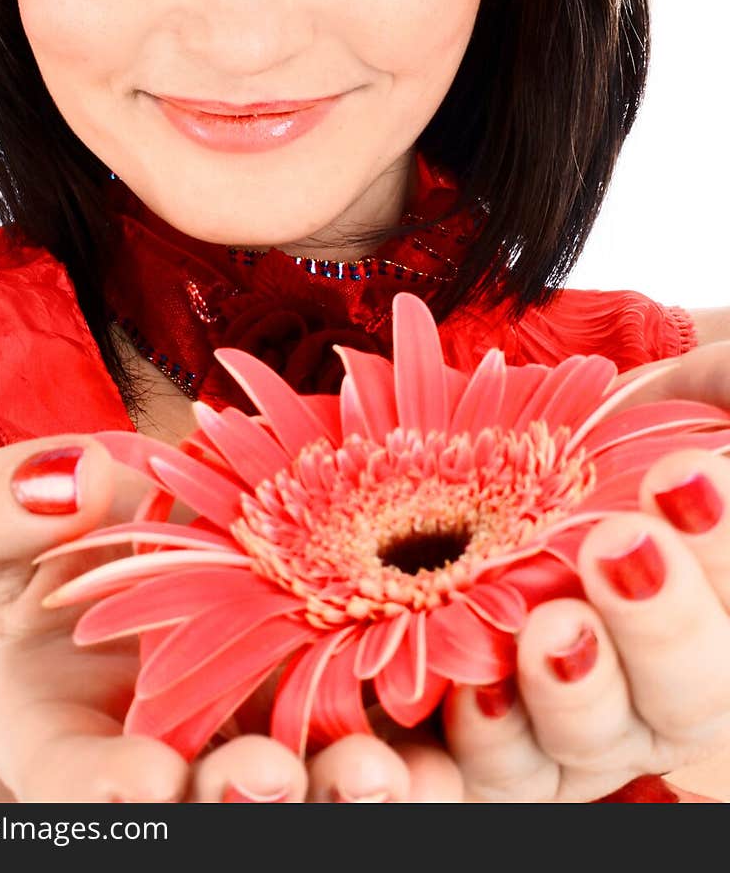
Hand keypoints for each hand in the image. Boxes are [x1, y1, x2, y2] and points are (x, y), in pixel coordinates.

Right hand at [0, 434, 464, 801]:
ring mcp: (292, 740)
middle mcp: (191, 770)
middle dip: (249, 810)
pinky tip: (477, 700)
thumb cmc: (57, 542)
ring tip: (383, 772)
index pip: (79, 793)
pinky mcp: (378, 704)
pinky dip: (451, 730)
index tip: (140, 778)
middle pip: (220, 817)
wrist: (164, 530)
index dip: (104, 800)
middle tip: (275, 779)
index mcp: (83, 749)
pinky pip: (421, 739)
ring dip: (359, 796)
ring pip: (332, 797)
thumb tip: (68, 480)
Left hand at [431, 341, 729, 800]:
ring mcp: (592, 722)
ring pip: (598, 739)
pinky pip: (496, 770)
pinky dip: (477, 745)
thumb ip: (726, 390)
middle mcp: (674, 683)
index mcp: (723, 606)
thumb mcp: (699, 394)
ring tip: (552, 628)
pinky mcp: (503, 741)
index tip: (686, 473)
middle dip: (665, 622)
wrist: (513, 458)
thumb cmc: (624, 429)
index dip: (724, 546)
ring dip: (578, 689)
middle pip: (695, 694)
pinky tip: (458, 699)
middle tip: (619, 545)